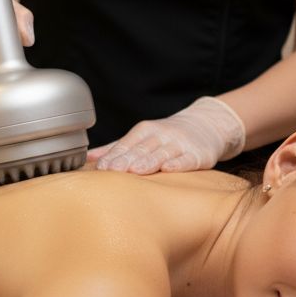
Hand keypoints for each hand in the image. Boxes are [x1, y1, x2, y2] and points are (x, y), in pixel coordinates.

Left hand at [88, 97, 245, 172]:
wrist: (207, 125)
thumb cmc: (168, 136)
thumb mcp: (142, 137)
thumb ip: (116, 148)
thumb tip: (88, 158)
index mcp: (145, 131)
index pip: (126, 144)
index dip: (114, 156)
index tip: (101, 168)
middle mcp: (161, 135)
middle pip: (141, 149)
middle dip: (126, 160)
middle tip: (111, 171)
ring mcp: (180, 144)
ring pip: (162, 154)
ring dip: (148, 162)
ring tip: (134, 171)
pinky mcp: (199, 155)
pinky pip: (187, 160)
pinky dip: (178, 164)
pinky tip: (168, 169)